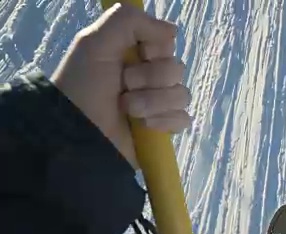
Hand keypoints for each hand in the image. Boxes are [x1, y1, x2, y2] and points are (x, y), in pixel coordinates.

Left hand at [51, 2, 189, 167]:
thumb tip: (172, 31)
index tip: (138, 55)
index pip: (167, 43)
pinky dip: (165, 121)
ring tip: (128, 109)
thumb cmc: (82, 87)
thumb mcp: (95, 43)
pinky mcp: (162, 129)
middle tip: (125, 86)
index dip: (156, 50)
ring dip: (153, 101)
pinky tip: (144, 125)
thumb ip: (129, 21)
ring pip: (182, 95)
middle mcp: (147, 77)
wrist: (76, 134)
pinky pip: (183, 119)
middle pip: (177, 69)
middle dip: (151, 78)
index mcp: (133, 54)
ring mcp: (156, 104)